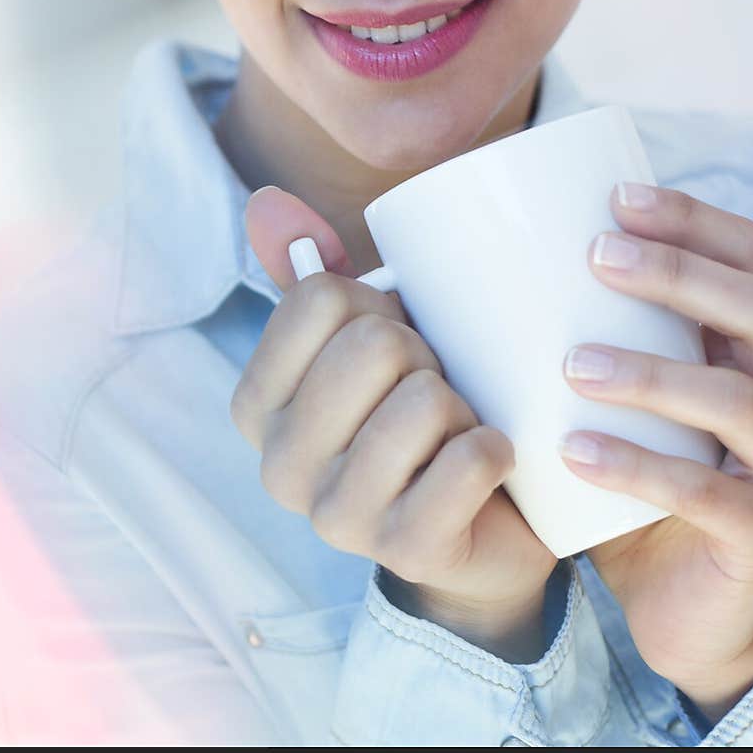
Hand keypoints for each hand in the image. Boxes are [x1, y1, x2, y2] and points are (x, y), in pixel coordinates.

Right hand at [233, 186, 557, 656]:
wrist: (480, 530)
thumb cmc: (414, 419)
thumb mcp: (360, 343)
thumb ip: (310, 274)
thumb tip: (266, 202)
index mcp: (256, 406)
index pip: (319, 298)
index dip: (379, 304)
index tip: (394, 343)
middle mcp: (279, 466)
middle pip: (373, 345)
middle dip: (426, 354)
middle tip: (434, 390)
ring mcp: (337, 518)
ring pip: (424, 401)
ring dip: (461, 406)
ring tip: (454, 431)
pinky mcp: (405, 551)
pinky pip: (469, 461)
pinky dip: (495, 449)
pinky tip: (487, 465)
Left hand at [559, 182, 752, 716]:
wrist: (678, 605)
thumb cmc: (631, 479)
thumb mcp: (617, 399)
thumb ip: (578, 338)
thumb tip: (463, 266)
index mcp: (750, 348)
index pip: (748, 257)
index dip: (692, 218)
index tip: (615, 195)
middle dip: (678, 273)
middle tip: (595, 257)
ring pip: (739, 401)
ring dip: (653, 371)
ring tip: (572, 363)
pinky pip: (711, 495)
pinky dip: (641, 468)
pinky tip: (577, 453)